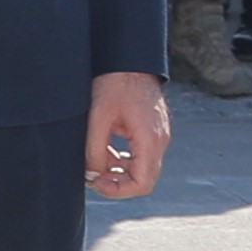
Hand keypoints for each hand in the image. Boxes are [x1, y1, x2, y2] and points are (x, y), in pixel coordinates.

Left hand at [85, 67, 165, 198]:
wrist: (129, 59)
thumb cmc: (115, 83)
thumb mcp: (98, 117)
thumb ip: (95, 150)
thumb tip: (92, 174)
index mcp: (150, 139)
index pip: (142, 183)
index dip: (117, 190)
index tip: (96, 182)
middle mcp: (159, 141)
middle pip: (143, 179)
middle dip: (117, 183)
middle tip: (92, 176)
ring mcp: (158, 136)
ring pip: (141, 168)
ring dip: (118, 171)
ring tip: (95, 163)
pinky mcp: (152, 131)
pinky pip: (140, 155)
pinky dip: (123, 159)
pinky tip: (104, 151)